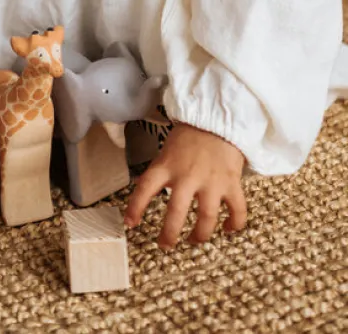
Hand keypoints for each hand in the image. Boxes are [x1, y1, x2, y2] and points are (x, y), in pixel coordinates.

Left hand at [124, 123, 246, 247]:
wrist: (217, 120)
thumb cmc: (190, 136)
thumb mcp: (168, 151)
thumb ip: (163, 173)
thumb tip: (152, 194)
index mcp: (167, 166)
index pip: (145, 188)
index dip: (135, 208)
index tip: (129, 224)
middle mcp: (187, 176)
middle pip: (176, 212)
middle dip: (169, 234)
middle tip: (165, 245)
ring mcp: (211, 181)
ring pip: (206, 219)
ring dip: (200, 235)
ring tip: (194, 240)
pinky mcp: (231, 183)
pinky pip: (236, 211)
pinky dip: (234, 224)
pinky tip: (228, 229)